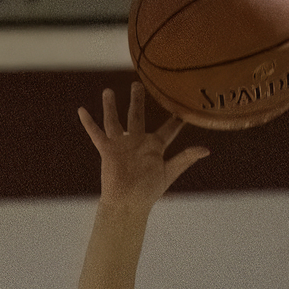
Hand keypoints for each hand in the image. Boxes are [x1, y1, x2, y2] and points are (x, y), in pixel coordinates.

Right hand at [78, 82, 208, 213]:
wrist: (127, 203)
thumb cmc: (148, 192)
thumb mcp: (169, 172)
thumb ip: (185, 158)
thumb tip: (206, 150)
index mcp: (155, 147)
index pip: (169, 128)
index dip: (177, 118)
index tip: (184, 104)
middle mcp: (137, 141)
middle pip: (136, 115)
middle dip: (137, 100)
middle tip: (138, 84)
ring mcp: (121, 144)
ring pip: (115, 120)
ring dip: (111, 106)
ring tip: (108, 91)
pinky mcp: (108, 150)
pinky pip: (97, 133)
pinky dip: (89, 123)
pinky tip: (81, 110)